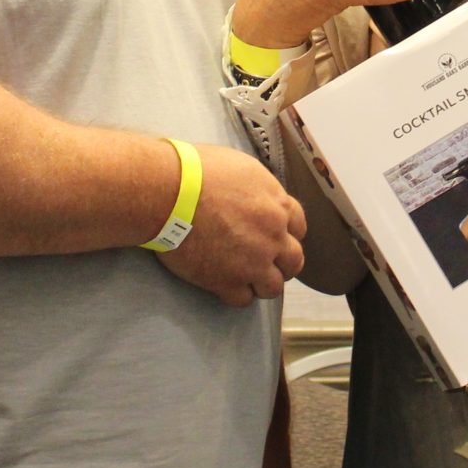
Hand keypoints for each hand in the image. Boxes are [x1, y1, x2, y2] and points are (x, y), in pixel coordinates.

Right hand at [159, 145, 307, 307]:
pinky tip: (224, 285)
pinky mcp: (227, 281)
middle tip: (264, 262)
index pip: (298, 227)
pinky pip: (243, 300)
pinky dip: (236, 294)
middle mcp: (272, 236)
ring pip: (273, 287)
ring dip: (262, 283)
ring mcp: (253, 262)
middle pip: (293, 260)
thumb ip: (259, 190)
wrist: (169, 192)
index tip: (275, 237)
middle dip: (281, 263)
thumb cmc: (197, 170)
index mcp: (276, 204)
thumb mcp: (242, 168)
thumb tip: (256, 198)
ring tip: (246, 279)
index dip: (286, 233)